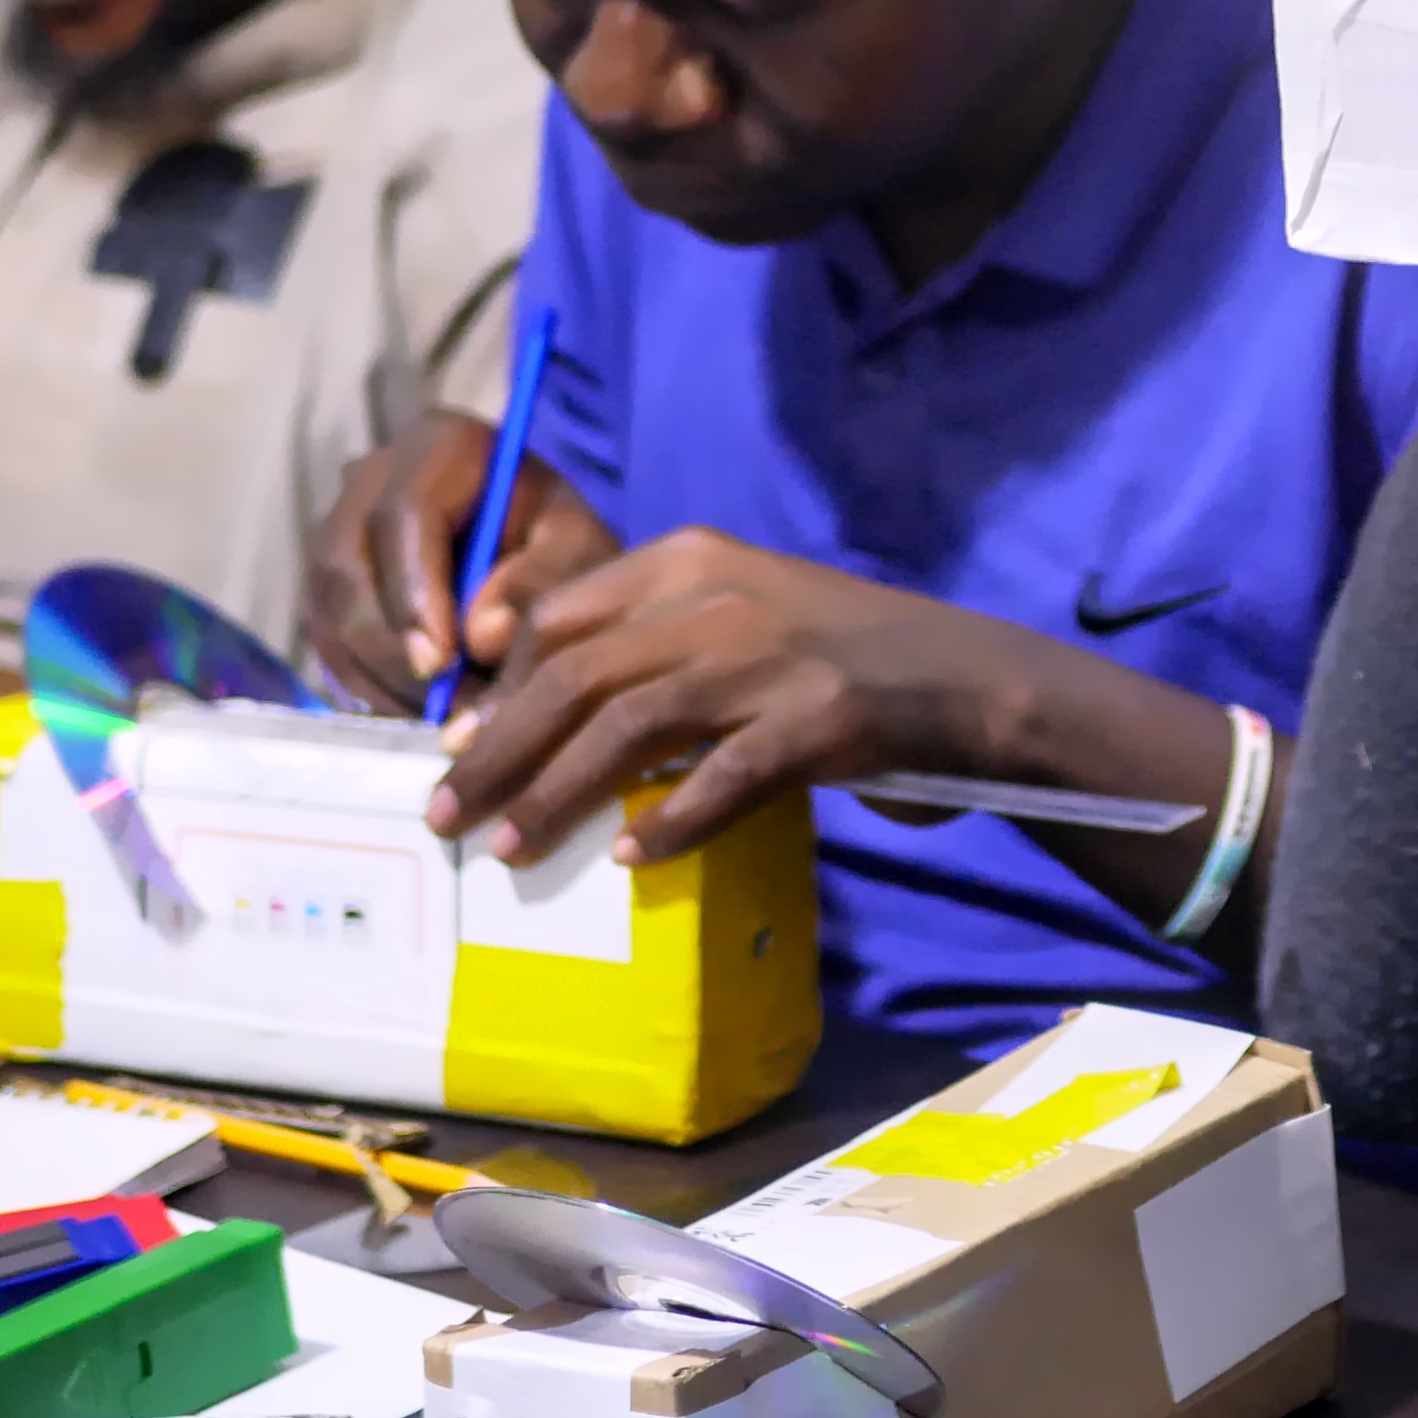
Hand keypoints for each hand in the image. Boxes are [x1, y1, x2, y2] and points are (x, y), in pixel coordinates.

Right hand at [304, 410, 621, 709]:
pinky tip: (413, 716)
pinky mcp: (327, 584)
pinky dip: (364, 686)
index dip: (414, 591)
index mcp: (440, 445)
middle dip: (391, 649)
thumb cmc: (561, 542)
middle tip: (443, 712)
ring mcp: (337, 529)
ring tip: (438, 722)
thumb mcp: (579, 552)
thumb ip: (542, 583)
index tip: (440, 663)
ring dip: (377, 677)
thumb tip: (481, 637)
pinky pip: (323, 639)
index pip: (405, 512)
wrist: (537, 548)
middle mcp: (371, 477)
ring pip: (328, 610)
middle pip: (348, 567)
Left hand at [428, 531, 1248, 923]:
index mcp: (692, 560)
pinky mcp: (822, 719)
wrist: (969, 672)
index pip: (565, 617)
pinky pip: (727, 775)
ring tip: (510, 848)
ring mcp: (773, 658)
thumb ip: (651, 637)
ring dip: (560, 793)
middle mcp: (721, 598)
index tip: (457, 744)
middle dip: (501, 750)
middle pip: (578, 674)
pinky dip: (675, 818)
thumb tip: (543, 706)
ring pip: (632, 725)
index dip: (501, 687)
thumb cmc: (841, 651)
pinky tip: (634, 857)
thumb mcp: (738, 611)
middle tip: (447, 811)